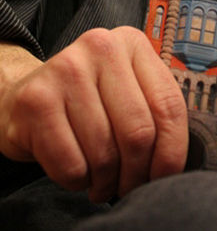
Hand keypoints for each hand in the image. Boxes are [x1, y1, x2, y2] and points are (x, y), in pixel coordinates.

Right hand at [0, 27, 187, 202]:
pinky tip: (76, 170)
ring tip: (101, 181)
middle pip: (139, 132)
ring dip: (106, 182)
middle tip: (128, 187)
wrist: (24, 96)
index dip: (172, 153)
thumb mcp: (125, 90)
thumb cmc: (85, 101)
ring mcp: (66, 69)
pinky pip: (71, 164)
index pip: (169, 105)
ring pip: (105, 152)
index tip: (164, 176)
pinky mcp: (36, 99)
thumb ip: (154, 110)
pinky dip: (77, 181)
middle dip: (137, 174)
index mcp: (132, 43)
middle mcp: (101, 47)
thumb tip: (177, 163)